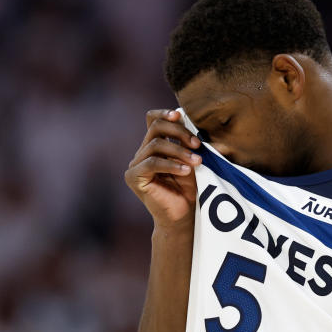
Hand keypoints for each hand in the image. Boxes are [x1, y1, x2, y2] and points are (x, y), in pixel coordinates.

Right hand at [125, 109, 202, 228]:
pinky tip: (186, 171)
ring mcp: (135, 165)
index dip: (164, 114)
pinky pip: (151, 163)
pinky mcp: (133, 178)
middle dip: (179, 132)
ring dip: (179, 151)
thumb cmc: (189, 189)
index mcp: (154, 146)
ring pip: (155, 144)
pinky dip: (171, 164)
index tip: (180, 115)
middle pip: (155, 128)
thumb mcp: (190, 159)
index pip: (152, 120)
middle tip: (198, 145)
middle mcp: (142, 153)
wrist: (182, 217)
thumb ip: (186, 140)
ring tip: (196, 162)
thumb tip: (182, 114)